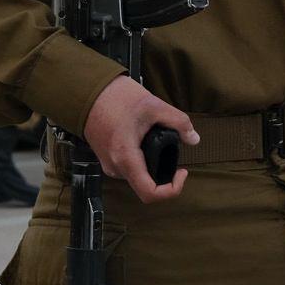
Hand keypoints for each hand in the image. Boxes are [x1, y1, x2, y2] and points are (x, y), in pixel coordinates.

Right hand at [83, 76, 198, 204]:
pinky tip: (145, 140)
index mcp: (126, 158)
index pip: (149, 194)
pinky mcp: (106, 158)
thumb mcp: (154, 105)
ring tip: (158, 140)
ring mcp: (109, 164)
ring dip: (152, 164)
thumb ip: (178, 122)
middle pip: (145, 184)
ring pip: (137, 175)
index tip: (181, 172)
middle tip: (173, 149)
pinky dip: (142, 159)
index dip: (172, 190)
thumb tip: (194, 138)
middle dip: (163, 172)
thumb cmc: (117, 97)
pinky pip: (129, 167)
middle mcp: (115, 168)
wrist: (90, 91)